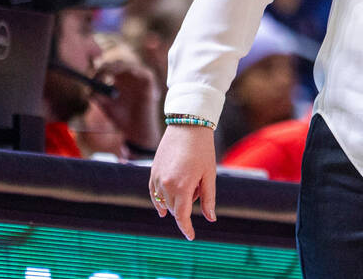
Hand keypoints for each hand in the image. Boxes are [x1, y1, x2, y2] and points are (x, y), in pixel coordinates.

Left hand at [94, 58, 160, 150]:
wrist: (136, 129)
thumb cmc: (121, 118)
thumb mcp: (105, 105)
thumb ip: (97, 95)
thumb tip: (88, 87)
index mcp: (118, 80)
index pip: (107, 68)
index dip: (98, 71)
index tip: (90, 78)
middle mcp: (129, 76)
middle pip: (116, 63)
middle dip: (104, 67)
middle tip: (96, 74)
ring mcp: (139, 77)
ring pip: (126, 65)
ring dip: (114, 68)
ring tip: (105, 76)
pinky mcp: (148, 79)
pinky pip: (139, 70)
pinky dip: (129, 71)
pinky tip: (121, 77)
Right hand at [149, 125, 217, 239]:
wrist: (188, 126)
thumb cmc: (203, 150)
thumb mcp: (209, 175)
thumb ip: (208, 198)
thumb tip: (211, 219)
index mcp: (182, 187)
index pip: (182, 216)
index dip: (186, 228)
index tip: (191, 237)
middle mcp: (166, 185)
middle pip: (173, 209)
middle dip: (186, 206)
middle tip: (199, 186)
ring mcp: (156, 178)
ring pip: (163, 202)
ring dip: (174, 201)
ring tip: (189, 181)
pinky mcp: (152, 172)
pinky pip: (153, 193)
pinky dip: (159, 199)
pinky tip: (164, 204)